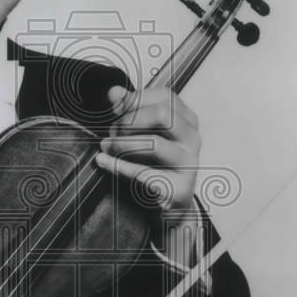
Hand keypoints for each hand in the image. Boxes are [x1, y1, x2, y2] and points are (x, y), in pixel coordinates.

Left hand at [96, 85, 200, 221]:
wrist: (172, 204)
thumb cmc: (157, 166)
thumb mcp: (144, 135)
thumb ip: (130, 111)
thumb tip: (114, 92)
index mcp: (187, 120)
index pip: (164, 96)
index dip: (135, 99)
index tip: (115, 108)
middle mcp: (192, 139)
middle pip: (162, 114)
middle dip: (129, 121)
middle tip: (112, 131)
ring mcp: (189, 163)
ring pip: (154, 143)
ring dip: (121, 144)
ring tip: (105, 146)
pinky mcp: (179, 187)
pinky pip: (143, 173)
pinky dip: (118, 166)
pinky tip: (104, 162)